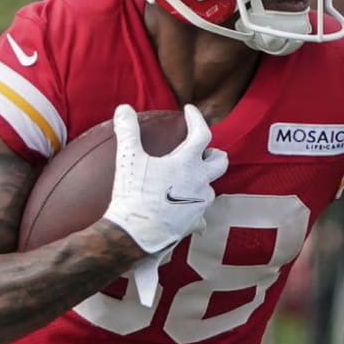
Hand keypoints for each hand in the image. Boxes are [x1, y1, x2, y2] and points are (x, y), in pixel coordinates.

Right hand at [104, 103, 227, 256]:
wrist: (136, 235)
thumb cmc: (134, 195)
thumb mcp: (128, 159)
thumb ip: (128, 131)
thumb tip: (123, 109)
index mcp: (187, 163)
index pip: (201, 133)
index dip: (197, 119)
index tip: (190, 111)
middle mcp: (199, 182)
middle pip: (220, 163)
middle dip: (214, 154)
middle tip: (205, 150)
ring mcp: (199, 205)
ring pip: (210, 188)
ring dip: (203, 181)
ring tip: (191, 179)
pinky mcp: (193, 223)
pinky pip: (200, 216)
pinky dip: (195, 210)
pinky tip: (186, 212)